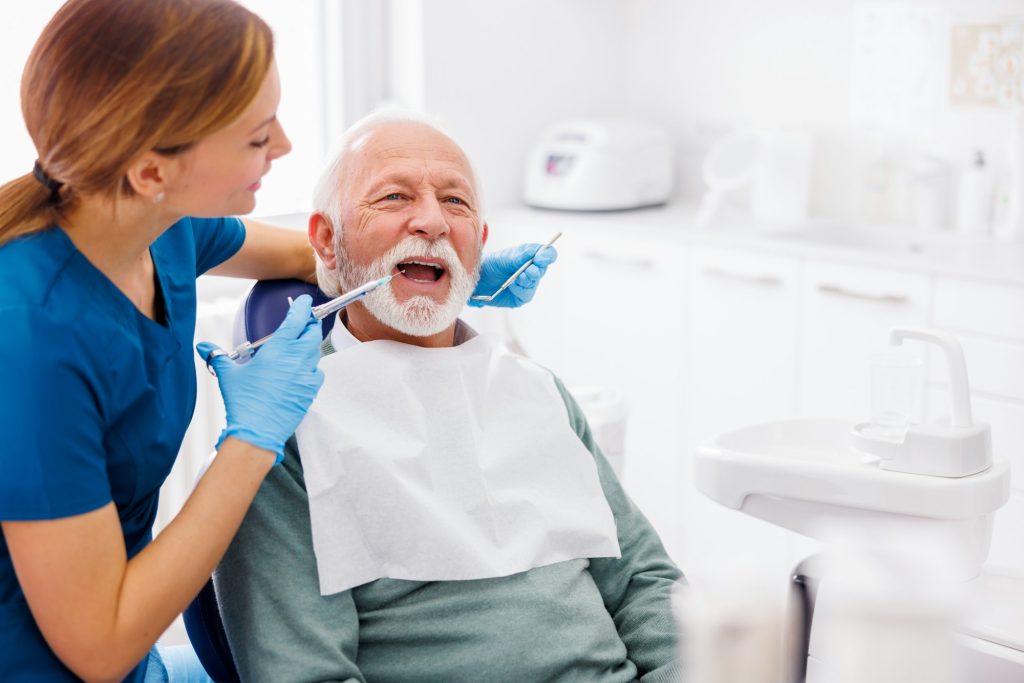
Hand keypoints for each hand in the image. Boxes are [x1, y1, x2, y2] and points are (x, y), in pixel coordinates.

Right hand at [196, 295, 324, 461]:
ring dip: (308, 348)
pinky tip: (298, 373)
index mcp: (279, 349)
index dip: (303, 308)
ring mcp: (306, 375)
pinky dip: (309, 369)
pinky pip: (316, 373)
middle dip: (309, 325)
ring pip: (315, 353)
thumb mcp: (229, 375)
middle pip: (312, 333)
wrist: (257, 432)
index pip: (297, 320)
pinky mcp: (311, 391)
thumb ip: (218, 356)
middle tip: (303, 323)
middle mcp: (297, 359)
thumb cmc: (243, 402)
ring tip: (296, 350)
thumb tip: (203, 347)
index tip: (305, 301)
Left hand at [468, 242, 558, 307]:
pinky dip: (520, 290)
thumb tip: (535, 253)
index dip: (548, 255)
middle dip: (536, 270)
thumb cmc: (491, 264)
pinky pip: (525, 295)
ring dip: (527, 280)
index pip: (547, 255)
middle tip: (529, 270)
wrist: (476, 278)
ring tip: (518, 278)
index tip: (541, 258)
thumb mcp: (504, 257)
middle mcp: (530, 271)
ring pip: (534, 283)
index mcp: (529, 257)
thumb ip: (519, 256)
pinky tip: (513, 286)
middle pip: (542, 270)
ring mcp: (526, 285)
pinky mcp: (519, 297)